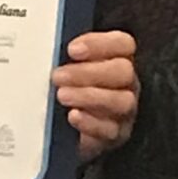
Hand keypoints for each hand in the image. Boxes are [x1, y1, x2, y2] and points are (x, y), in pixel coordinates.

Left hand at [52, 29, 137, 159]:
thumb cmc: (65, 88)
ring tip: (62, 95)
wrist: (60, 129)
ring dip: (89, 96)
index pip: (123, 44)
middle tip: (58, 76)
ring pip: (122, 100)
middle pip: (123, 71)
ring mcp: (124, 110)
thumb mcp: (65, 67)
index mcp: (117, 58)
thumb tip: (51, 48)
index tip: (72, 50)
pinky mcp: (116, 134)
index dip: (99, 44)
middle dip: (88, 72)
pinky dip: (90, 122)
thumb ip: (64, 55)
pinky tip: (73, 116)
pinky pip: (110, 129)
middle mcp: (126, 83)